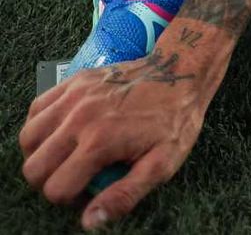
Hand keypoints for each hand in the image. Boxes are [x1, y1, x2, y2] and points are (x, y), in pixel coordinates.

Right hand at [20, 49, 211, 227]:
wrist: (181, 71)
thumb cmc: (174, 119)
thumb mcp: (161, 164)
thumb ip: (124, 196)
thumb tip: (89, 221)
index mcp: (100, 141)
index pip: (56, 190)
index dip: (69, 200)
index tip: (88, 192)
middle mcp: (81, 117)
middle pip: (34, 167)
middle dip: (49, 181)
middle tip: (74, 176)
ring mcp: (75, 95)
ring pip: (28, 138)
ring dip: (40, 154)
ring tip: (65, 157)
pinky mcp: (75, 80)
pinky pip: (37, 107)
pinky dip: (40, 125)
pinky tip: (60, 132)